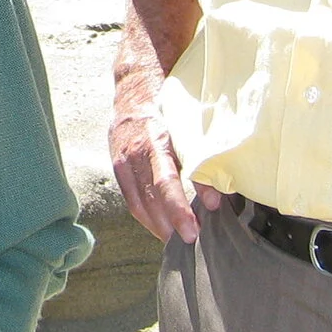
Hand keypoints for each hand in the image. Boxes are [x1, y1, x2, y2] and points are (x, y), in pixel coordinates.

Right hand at [110, 87, 223, 243]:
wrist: (134, 86)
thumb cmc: (170, 105)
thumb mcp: (189, 126)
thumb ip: (201, 162)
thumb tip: (215, 200)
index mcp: (153, 138)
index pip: (165, 183)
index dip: (178, 210)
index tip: (193, 231)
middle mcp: (133, 152)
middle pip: (149, 199)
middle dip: (168, 225)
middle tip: (188, 245)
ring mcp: (121, 160)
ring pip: (137, 203)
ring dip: (157, 225)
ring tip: (176, 240)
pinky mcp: (116, 166)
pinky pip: (131, 197)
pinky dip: (145, 215)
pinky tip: (160, 225)